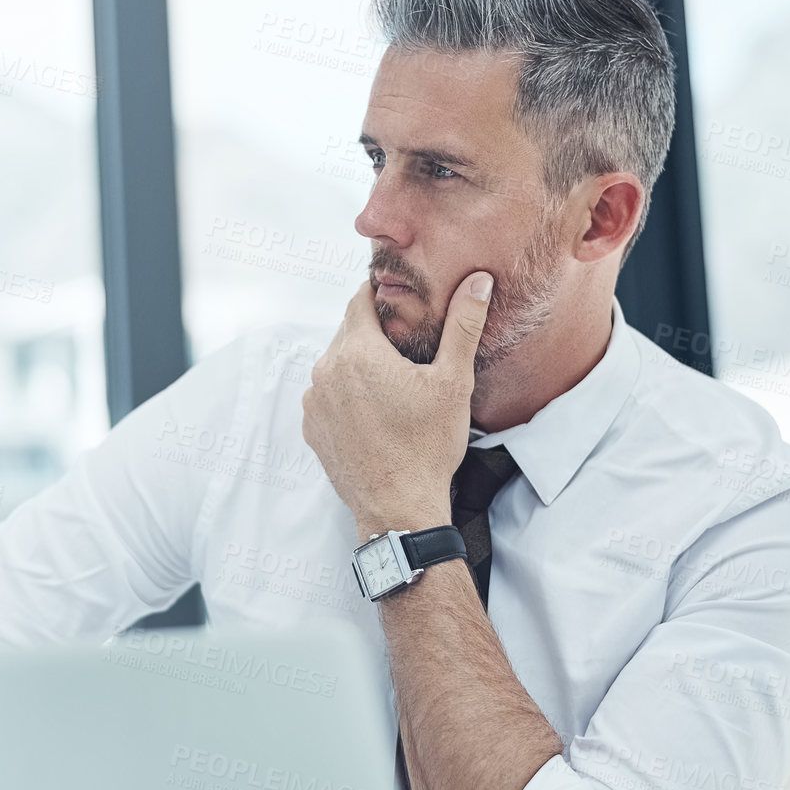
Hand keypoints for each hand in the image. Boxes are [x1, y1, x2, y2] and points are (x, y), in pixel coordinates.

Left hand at [300, 270, 493, 540]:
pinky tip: (374, 410)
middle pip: (348, 332)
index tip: (401, 301)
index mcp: (357, 352)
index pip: (360, 300)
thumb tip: (477, 282)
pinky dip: (346, 394)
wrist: (398, 507)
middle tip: (405, 344)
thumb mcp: (454, 382)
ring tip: (392, 381)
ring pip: (336, 364)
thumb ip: (463, 326)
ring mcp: (314, 402)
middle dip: (374, 333)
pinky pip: (326, 395)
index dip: (381, 295)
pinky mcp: (312, 428)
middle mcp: (326, 371)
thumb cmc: (427, 447)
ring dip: (359, 364)